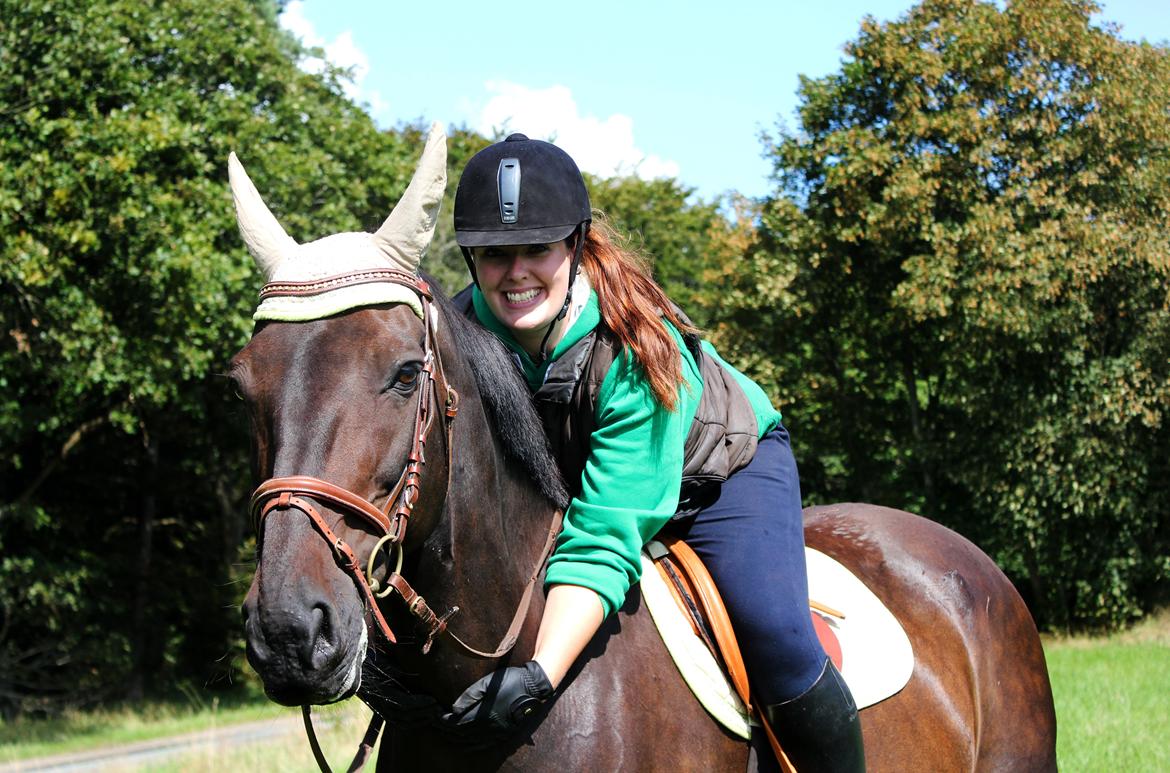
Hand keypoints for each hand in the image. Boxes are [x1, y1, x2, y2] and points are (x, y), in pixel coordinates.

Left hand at [439, 660, 553, 739]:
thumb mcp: (487, 683)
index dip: (445, 721)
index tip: (438, 715)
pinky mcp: (505, 732)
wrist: (533, 686)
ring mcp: (498, 732)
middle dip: (449, 730)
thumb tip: (454, 710)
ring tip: (449, 734)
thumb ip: (469, 696)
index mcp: (484, 715)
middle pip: (463, 734)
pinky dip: (473, 744)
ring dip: (459, 739)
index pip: (458, 723)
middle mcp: (489, 727)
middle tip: (439, 725)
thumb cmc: (510, 681)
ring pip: (473, 741)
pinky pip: (485, 743)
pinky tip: (468, 743)